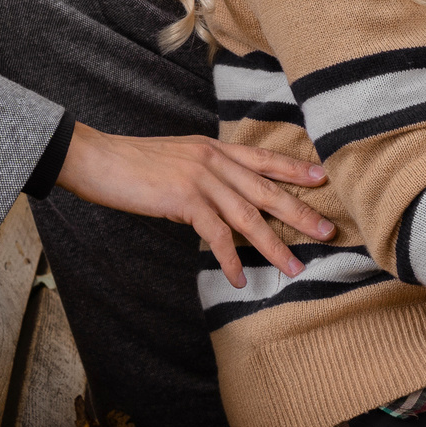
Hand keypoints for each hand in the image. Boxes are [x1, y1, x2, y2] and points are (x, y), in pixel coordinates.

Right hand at [57, 125, 334, 286]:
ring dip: (274, 245)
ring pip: (248, 217)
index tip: (323, 179)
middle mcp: (214, 160)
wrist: (97, 159)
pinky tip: (240, 278)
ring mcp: (201, 179)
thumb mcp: (177, 160)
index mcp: (214, 148)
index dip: (295, 169)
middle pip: (267, 190)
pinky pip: (215, 235)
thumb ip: (202, 177)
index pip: (263, 158)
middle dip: (300, 212)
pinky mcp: (184, 200)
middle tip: (328, 231)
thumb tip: (216, 207)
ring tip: (295, 266)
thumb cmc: (132, 163)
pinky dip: (229, 259)